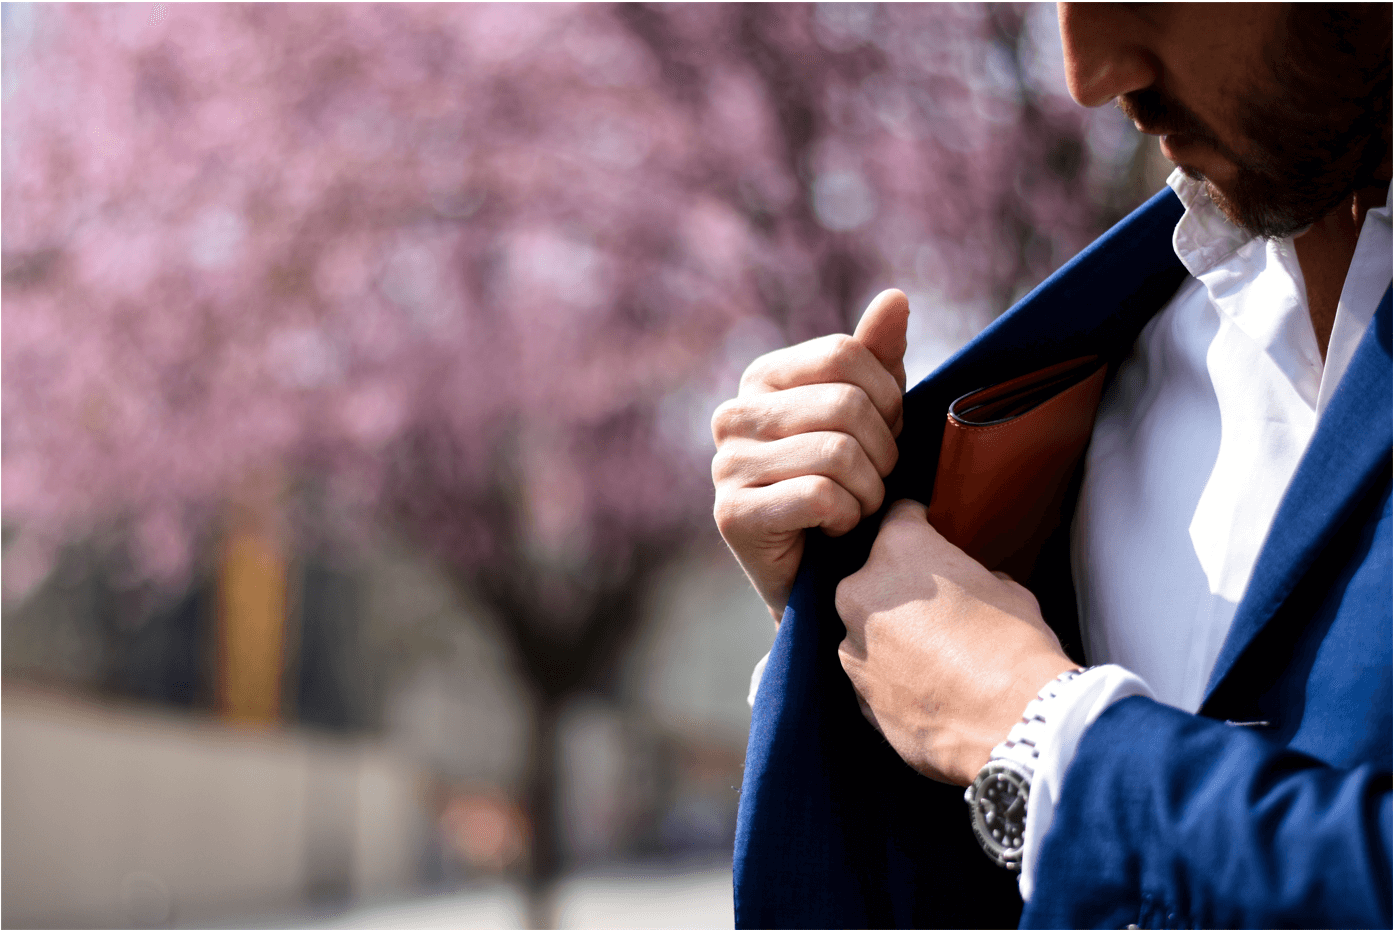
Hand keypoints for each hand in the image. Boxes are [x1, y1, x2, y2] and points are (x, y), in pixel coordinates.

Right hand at [712, 289, 908, 620]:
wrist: (822, 577)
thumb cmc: (848, 487)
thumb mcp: (871, 416)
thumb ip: (878, 358)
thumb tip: (896, 298)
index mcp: (763, 377)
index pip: (845, 354)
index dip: (888, 398)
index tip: (885, 435)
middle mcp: (733, 414)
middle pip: (846, 403)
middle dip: (884, 452)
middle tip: (874, 481)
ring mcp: (725, 465)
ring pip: (838, 453)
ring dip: (869, 491)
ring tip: (855, 507)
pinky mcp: (732, 515)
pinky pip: (821, 496)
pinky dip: (846, 519)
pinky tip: (832, 530)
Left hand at [835, 499, 1078, 784]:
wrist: (1013, 722)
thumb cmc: (1016, 646)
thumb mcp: (1008, 590)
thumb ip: (973, 576)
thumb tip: (970, 585)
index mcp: (899, 550)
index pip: (899, 516)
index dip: (919, 525)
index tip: (930, 535)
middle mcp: (861, 592)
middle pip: (873, 577)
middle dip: (899, 589)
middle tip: (938, 610)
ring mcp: (852, 646)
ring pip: (866, 629)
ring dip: (891, 637)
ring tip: (936, 658)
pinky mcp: (855, 694)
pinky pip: (871, 674)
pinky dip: (892, 678)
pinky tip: (929, 690)